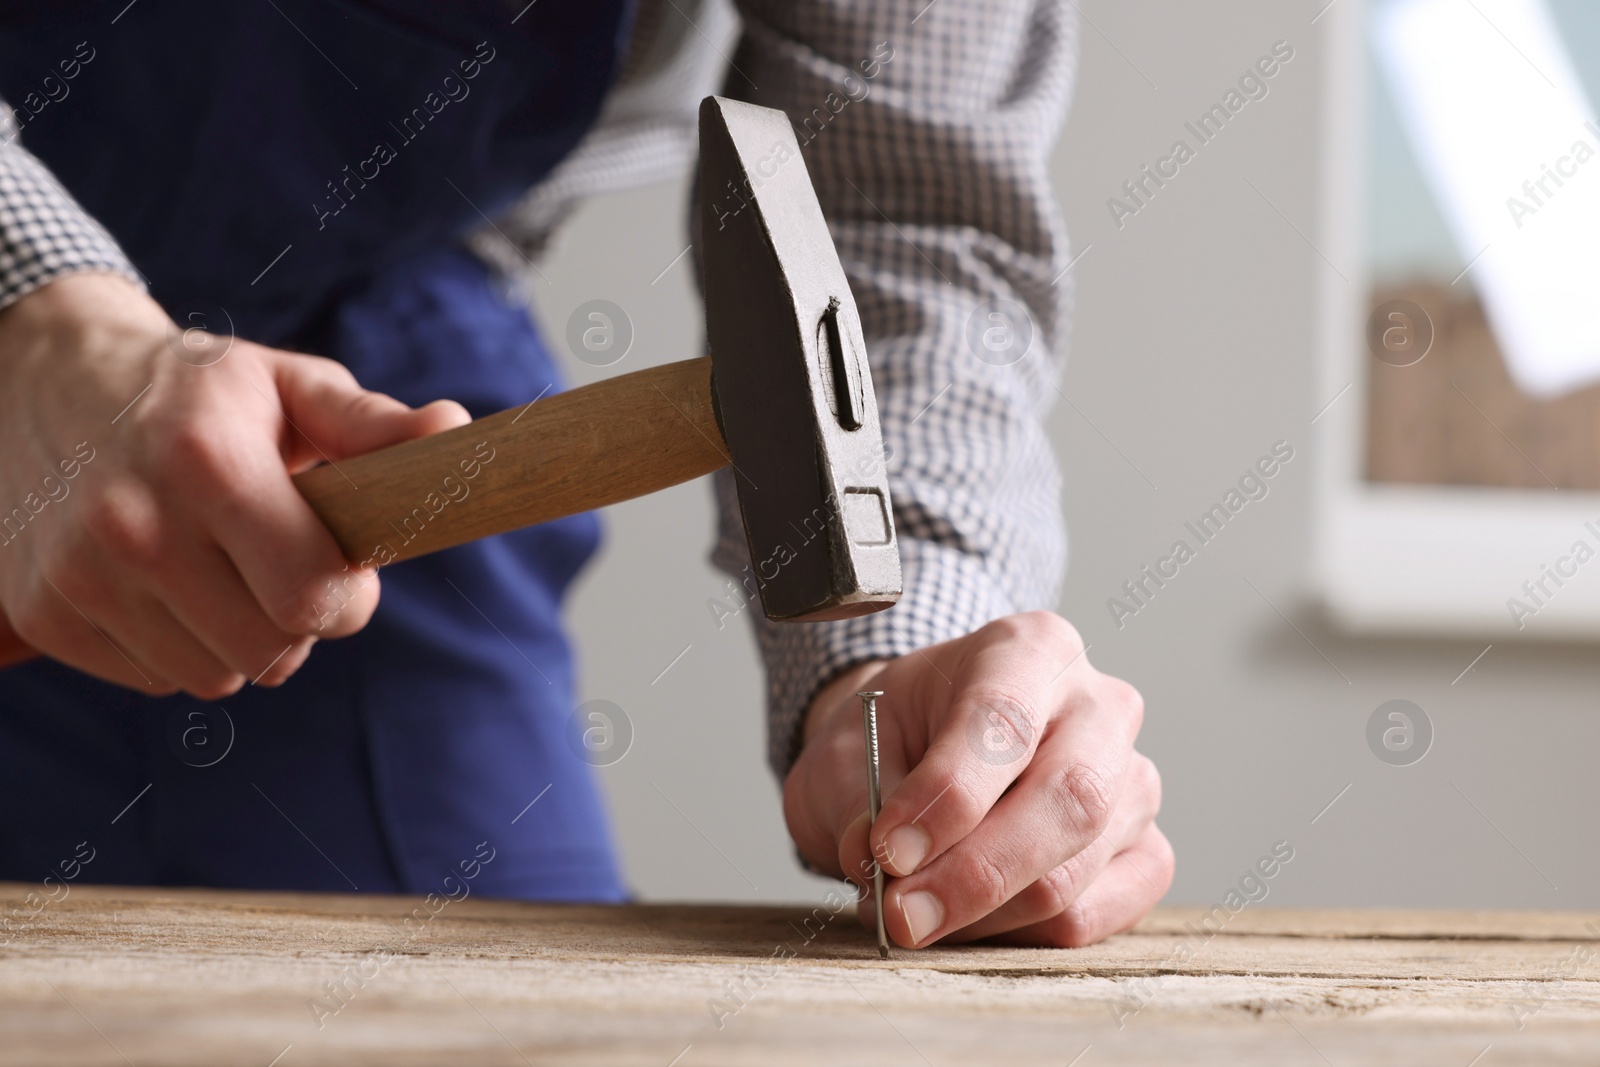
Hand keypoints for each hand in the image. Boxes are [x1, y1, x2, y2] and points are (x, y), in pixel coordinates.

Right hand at [0, 273, 467, 696]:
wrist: (43, 378)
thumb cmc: (197, 391)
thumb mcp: (289, 386)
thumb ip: (374, 425)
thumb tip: (454, 428)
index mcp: (209, 462)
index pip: (313, 598)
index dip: (350, 597)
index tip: (345, 566)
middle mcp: (134, 525)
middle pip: (271, 653)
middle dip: (299, 621)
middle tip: (281, 565)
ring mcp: (79, 576)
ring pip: (215, 676)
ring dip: (238, 638)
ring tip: (219, 567)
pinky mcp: (41, 614)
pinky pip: (156, 677)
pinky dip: (177, 645)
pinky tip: (164, 583)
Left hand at [784, 611, 1171, 947]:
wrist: (924, 747)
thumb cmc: (893, 735)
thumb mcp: (846, 745)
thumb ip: (855, 797)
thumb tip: (876, 859)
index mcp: (1029, 649)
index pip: (1005, 719)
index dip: (949, 795)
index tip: (889, 851)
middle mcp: (1099, 707)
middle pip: (1069, 799)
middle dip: (977, 873)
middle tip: (902, 914)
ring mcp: (1133, 781)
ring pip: (1075, 871)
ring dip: (982, 913)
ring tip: (913, 908)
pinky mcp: (1144, 851)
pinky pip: (1093, 915)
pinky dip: (1019, 935)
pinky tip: (968, 915)